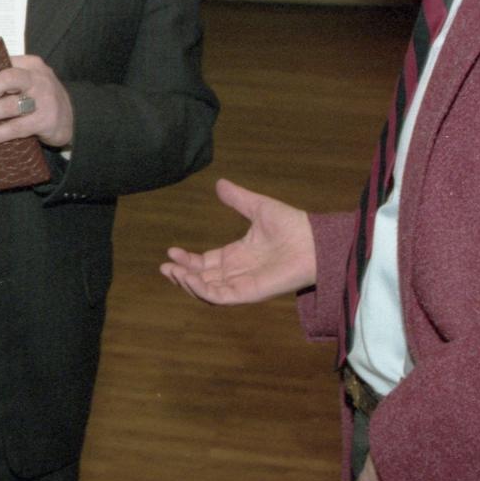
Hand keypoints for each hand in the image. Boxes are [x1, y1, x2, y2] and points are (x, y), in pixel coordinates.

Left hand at [0, 54, 72, 147]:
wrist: (75, 119)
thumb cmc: (42, 100)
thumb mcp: (29, 84)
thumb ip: (4, 83)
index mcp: (30, 65)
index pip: (1, 65)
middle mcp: (38, 78)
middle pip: (5, 80)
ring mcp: (43, 100)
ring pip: (7, 106)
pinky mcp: (45, 121)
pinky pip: (15, 128)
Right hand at [160, 178, 316, 303]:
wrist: (314, 240)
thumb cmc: (292, 224)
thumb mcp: (257, 207)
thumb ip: (237, 198)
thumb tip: (219, 183)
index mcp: (238, 255)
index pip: (207, 263)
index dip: (188, 260)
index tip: (172, 251)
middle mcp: (238, 272)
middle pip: (203, 279)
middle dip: (182, 275)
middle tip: (164, 267)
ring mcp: (243, 284)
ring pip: (209, 290)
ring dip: (189, 284)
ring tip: (173, 272)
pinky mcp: (250, 293)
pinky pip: (222, 297)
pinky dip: (203, 290)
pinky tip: (189, 277)